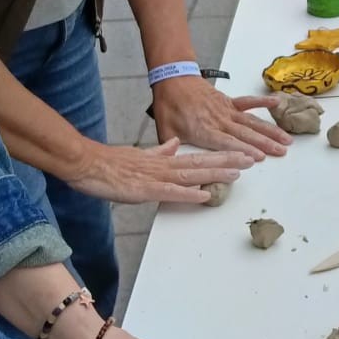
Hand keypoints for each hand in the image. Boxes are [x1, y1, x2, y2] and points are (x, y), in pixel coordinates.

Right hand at [65, 136, 249, 207]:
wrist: (87, 164)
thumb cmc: (110, 163)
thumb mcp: (140, 154)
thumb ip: (160, 151)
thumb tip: (176, 144)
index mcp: (163, 160)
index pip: (197, 157)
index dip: (220, 156)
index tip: (240, 155)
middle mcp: (164, 166)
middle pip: (201, 163)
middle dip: (227, 162)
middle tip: (251, 160)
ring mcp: (155, 177)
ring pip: (191, 174)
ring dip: (215, 174)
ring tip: (238, 172)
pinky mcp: (144, 189)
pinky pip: (170, 192)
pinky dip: (188, 193)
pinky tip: (205, 194)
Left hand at [151, 75, 292, 160]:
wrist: (173, 80)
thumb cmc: (169, 107)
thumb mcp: (165, 131)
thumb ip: (173, 149)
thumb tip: (178, 164)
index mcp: (203, 130)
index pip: (227, 142)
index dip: (243, 150)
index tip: (259, 157)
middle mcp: (219, 120)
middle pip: (245, 134)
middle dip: (265, 143)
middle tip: (281, 152)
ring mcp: (226, 110)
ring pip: (251, 122)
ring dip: (269, 130)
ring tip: (286, 139)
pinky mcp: (228, 102)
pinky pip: (248, 102)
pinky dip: (262, 103)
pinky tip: (277, 103)